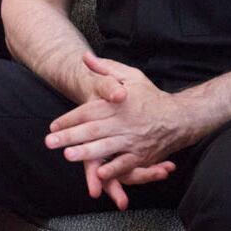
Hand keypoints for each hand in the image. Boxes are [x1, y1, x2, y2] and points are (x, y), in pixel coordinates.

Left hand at [46, 53, 191, 208]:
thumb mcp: (131, 76)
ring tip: (68, 155)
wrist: (180, 118)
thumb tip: (85, 57)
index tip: (53, 126)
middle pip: (93, 130)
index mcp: (119, 104)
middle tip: (50, 142)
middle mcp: (124, 122)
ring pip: (106, 147)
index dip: (70, 118)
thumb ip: (106, 69)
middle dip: (70, 136)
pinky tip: (100, 173)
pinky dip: (114, 169)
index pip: (89, 111)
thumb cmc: (150, 97)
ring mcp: (133, 140)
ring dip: (87, 153)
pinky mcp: (141, 156)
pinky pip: (126, 164)